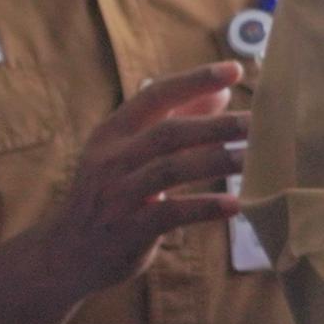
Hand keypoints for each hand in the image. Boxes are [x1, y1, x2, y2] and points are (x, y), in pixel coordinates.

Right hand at [20, 62, 248, 298]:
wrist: (66, 253)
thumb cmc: (111, 195)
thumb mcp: (130, 153)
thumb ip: (176, 121)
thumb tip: (222, 92)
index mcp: (112, 133)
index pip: (155, 95)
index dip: (195, 80)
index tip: (235, 70)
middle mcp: (111, 159)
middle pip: (168, 133)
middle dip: (215, 125)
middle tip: (257, 122)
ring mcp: (118, 195)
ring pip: (170, 170)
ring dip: (216, 162)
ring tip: (254, 159)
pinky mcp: (129, 229)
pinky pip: (171, 213)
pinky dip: (204, 207)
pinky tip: (236, 204)